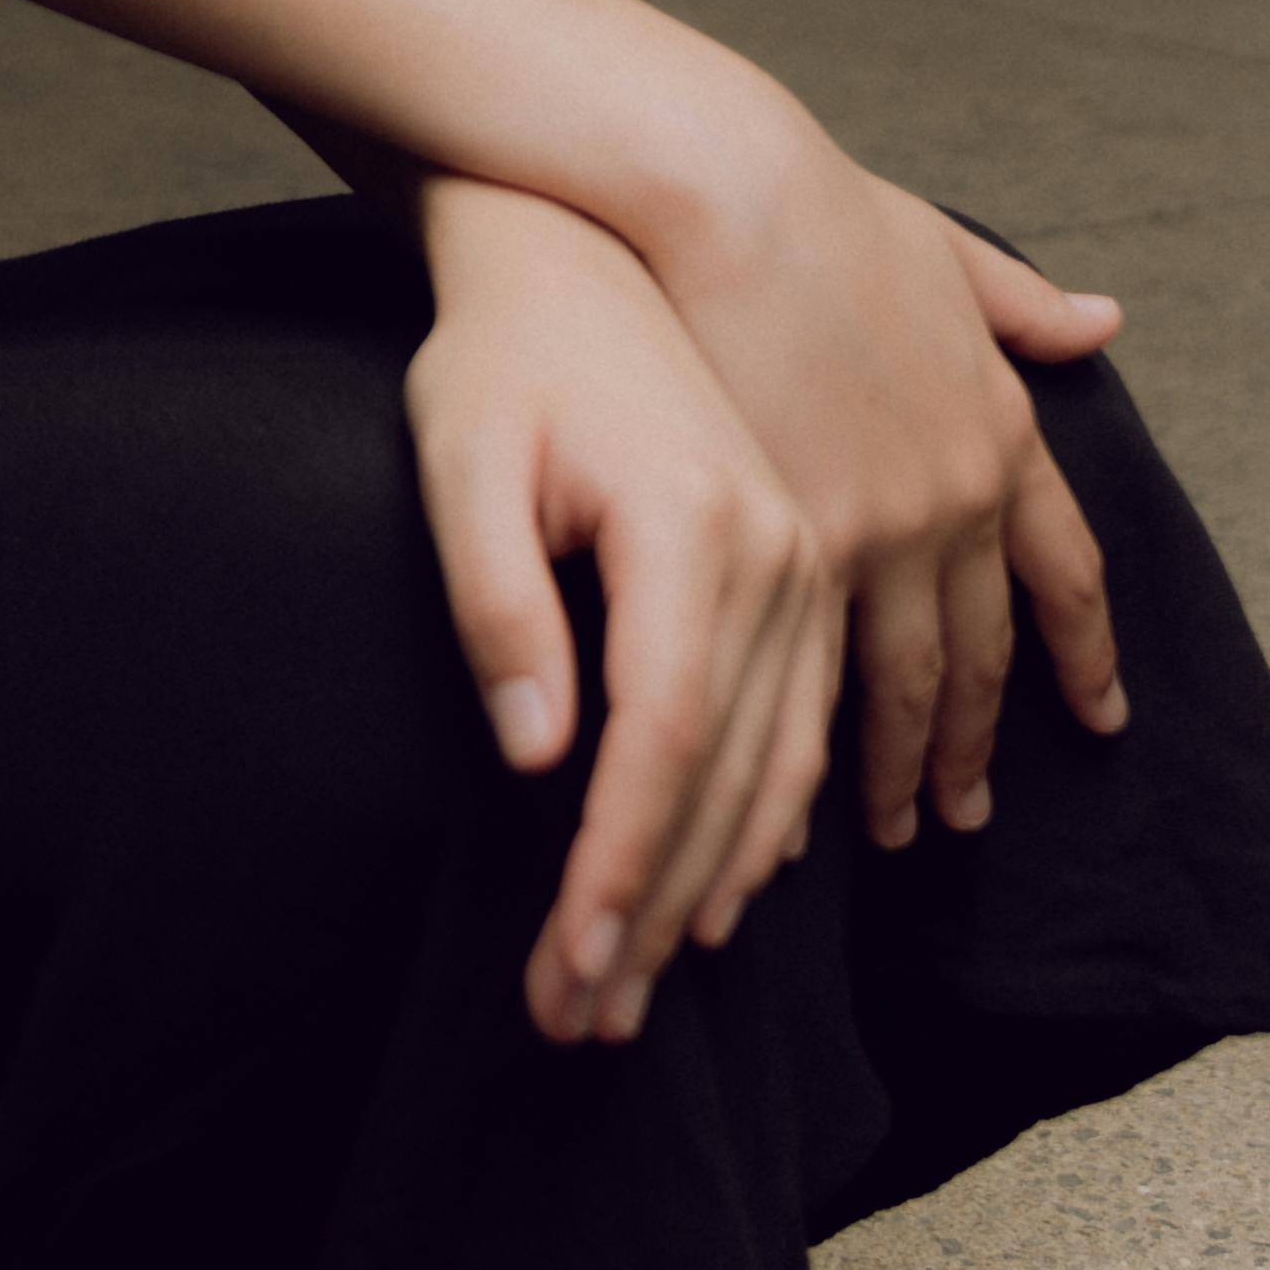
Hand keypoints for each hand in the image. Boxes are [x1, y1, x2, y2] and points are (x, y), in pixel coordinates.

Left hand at [405, 184, 835, 1045]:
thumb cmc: (502, 359)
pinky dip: (769, 820)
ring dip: (712, 888)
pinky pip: (806, 722)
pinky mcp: (805, 568)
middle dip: (652, 914)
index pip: (660, 744)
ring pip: (781, 766)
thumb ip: (495, 601)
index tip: (565, 968)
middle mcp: (779, 555)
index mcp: (697, 528)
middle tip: (582, 1021)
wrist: (588, 248)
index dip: (615, 869)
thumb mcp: (463, 457)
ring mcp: (806, 563)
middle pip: (727, 780)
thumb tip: (538, 756)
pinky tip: (724, 892)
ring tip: (634, 989)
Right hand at [649, 130, 1129, 850]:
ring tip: (895, 830)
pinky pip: (818, 670)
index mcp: (1000, 429)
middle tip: (971, 814)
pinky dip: (818, 736)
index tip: (1101, 715)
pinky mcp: (791, 541)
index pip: (1065, 573)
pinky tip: (805, 784)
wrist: (728, 195)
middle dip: (980, 741)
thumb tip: (1107, 320)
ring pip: (906, 683)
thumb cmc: (821, 210)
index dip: (1087, 652)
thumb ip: (1024, 306)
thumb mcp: (949, 253)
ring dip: (904, 768)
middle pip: (984, 651)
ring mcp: (880, 527)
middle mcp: (958, 495)